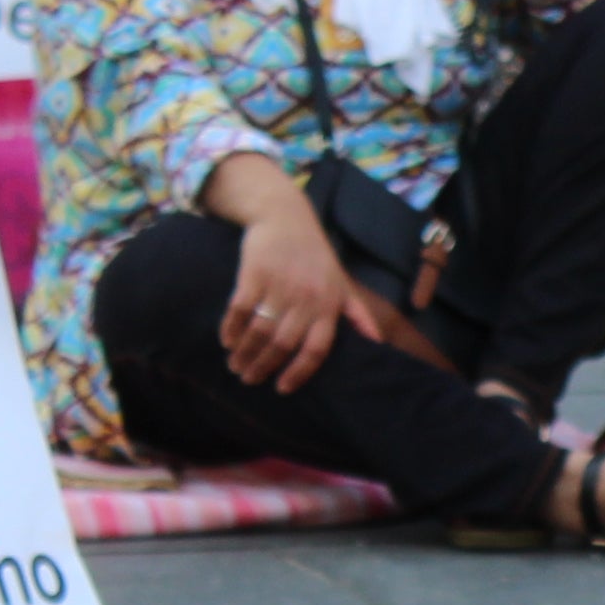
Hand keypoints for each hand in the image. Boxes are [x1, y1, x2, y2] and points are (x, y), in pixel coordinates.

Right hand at [220, 197, 352, 393]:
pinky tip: (226, 341)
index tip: (282, 388)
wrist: (286, 216)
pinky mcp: (255, 273)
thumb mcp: (342, 282)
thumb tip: (377, 342)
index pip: (316, 349)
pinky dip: (231, 328)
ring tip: (235, 365)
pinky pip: (240, 309)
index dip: (299, 372)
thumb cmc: (316, 256)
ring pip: (260, 330)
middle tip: (249, 379)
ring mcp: (280, 285)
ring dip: (244, 352)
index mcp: (328, 305)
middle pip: (283, 344)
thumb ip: (357, 313)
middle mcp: (306, 297)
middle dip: (263, 367)